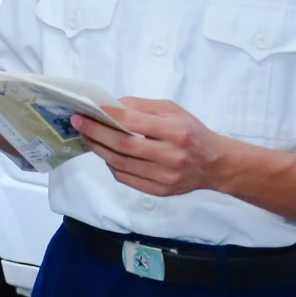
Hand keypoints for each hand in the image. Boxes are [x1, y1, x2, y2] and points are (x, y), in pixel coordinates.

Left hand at [75, 98, 231, 196]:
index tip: (88, 110)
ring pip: (120, 164)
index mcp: (176, 132)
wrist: (216, 165)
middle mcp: (171, 156)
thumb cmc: (192, 133)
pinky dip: (111, 165)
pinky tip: (107, 153)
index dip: (108, 116)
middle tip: (79, 123)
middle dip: (96, 133)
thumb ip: (142, 106)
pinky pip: (126, 178)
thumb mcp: (173, 111)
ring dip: (99, 149)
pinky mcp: (159, 191)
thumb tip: (112, 105)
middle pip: (123, 145)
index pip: (134, 122)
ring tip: (88, 137)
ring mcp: (165, 177)